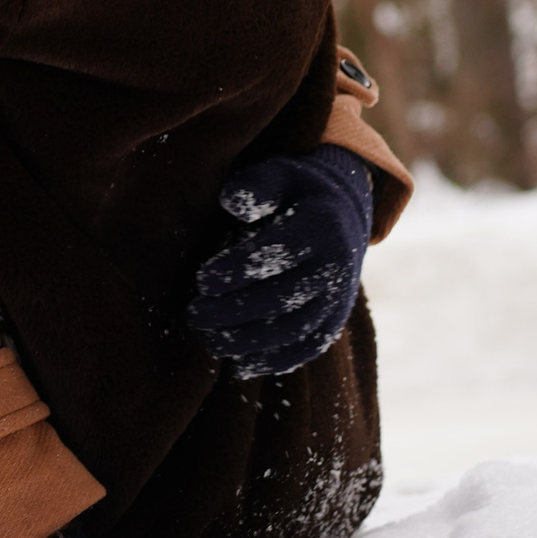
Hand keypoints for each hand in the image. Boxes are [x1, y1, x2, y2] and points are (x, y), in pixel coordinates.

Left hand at [189, 144, 373, 378]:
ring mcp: (339, 298)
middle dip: (236, 310)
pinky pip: (308, 347)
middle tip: (194, 315)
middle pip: (286, 297)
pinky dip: (276, 360)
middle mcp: (338, 266)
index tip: (202, 279)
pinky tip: (239, 364)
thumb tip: (231, 202)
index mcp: (321, 224)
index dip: (240, 268)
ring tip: (209, 341)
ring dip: (251, 341)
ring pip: (296, 329)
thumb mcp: (279, 173)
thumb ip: (256, 185)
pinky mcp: (335, 320)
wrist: (342, 215)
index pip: (281, 251)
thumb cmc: (295, 191)